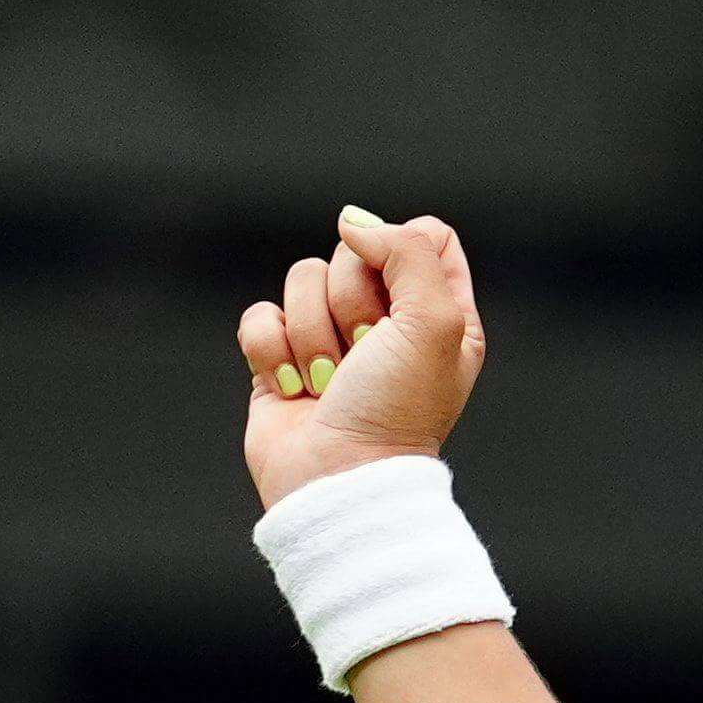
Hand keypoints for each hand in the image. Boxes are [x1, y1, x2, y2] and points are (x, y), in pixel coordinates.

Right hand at [237, 208, 486, 511]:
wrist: (339, 480)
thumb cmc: (396, 411)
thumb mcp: (434, 323)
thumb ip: (407, 252)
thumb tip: (354, 221)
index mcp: (442, 315)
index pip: (425, 236)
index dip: (401, 251)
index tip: (396, 298)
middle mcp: (389, 322)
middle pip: (355, 252)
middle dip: (351, 303)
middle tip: (365, 355)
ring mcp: (332, 338)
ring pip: (302, 278)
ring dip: (312, 334)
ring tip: (330, 382)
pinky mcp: (281, 357)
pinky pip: (260, 315)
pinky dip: (270, 350)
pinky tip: (294, 388)